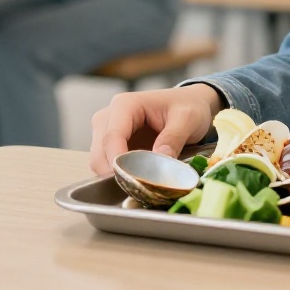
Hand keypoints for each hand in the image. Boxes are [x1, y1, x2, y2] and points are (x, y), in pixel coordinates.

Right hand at [88, 85, 224, 175]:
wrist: (190, 103)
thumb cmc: (188, 106)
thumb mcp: (187, 119)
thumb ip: (173, 138)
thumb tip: (159, 159)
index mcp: (125, 104)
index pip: (112, 137)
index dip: (118, 161)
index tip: (130, 179)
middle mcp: (109, 116)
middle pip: (100, 152)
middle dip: (115, 172)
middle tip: (139, 186)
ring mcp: (107, 131)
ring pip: (99, 161)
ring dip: (116, 175)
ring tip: (142, 181)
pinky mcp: (111, 145)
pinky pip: (106, 165)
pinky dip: (118, 174)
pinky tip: (138, 177)